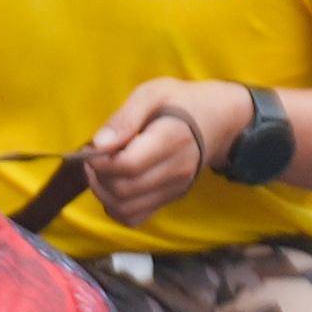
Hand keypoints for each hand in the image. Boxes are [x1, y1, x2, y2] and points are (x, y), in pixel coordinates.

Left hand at [85, 74, 245, 221]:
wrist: (218, 121)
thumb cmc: (182, 102)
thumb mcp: (152, 93)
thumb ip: (124, 118)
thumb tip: (99, 144)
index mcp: (171, 139)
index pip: (127, 165)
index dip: (99, 161)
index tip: (92, 148)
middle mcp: (176, 170)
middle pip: (123, 190)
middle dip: (97, 176)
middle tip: (94, 158)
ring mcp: (175, 188)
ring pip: (125, 209)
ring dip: (103, 194)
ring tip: (101, 172)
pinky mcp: (171, 198)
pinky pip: (134, 217)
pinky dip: (115, 208)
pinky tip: (113, 188)